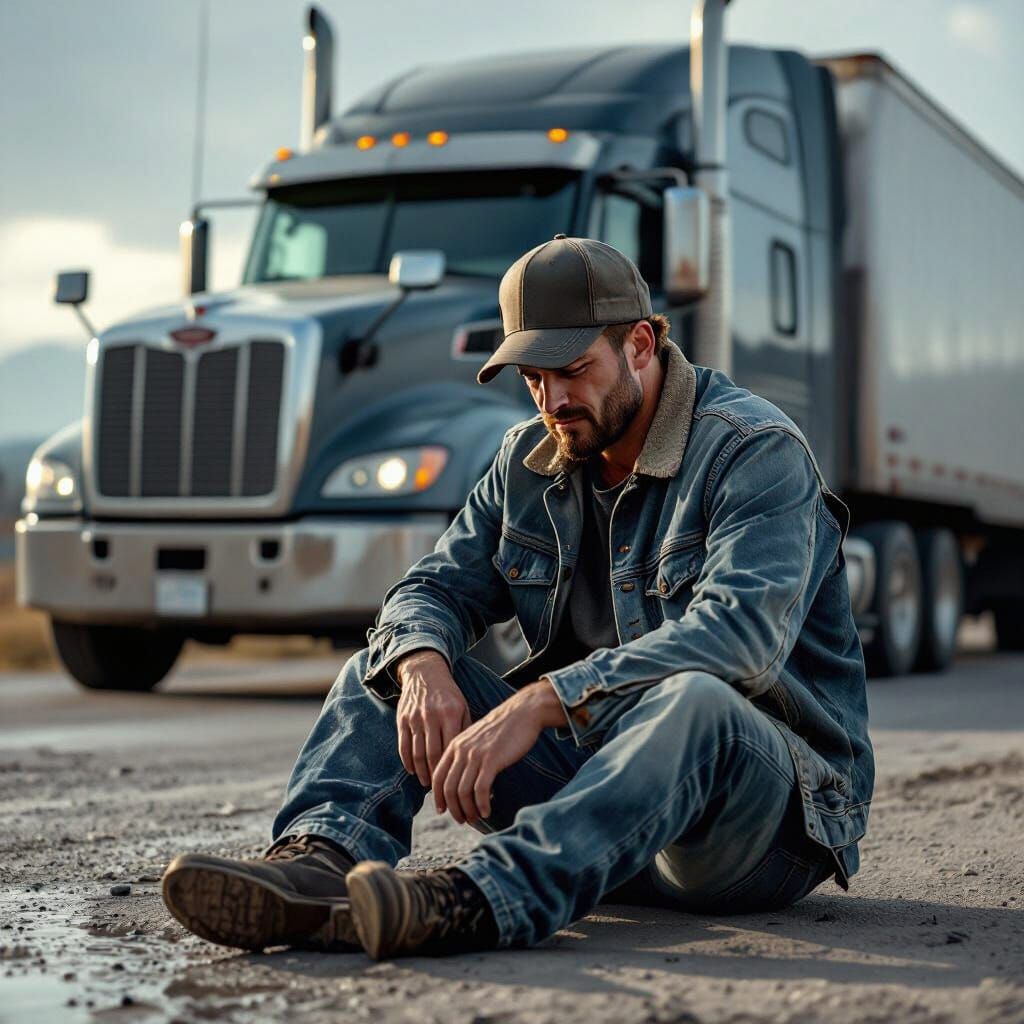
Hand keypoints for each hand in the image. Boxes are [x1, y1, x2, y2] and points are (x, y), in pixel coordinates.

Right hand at [395, 650, 470, 786]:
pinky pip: (403, 746)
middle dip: (436, 775)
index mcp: (452, 713)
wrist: (425, 672)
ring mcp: (416, 718)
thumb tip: (474, 757)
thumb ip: (466, 730)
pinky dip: (407, 761)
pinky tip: (413, 771)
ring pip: (417, 753)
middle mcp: (433, 716)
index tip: (457, 781)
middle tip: (440, 789)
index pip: (452, 748)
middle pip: (433, 754)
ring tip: (427, 784)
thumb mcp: (463, 707)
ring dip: (421, 772)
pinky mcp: (402, 719)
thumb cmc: (448, 694)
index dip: (453, 768)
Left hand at [432, 679, 566, 824]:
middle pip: (448, 788)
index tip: (443, 810)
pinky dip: (481, 805)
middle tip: (461, 820)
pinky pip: (480, 790)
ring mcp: (476, 755)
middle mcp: (461, 751)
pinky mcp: (492, 760)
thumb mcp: (477, 738)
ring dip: (468, 810)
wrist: (522, 712)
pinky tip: (487, 811)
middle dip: (453, 808)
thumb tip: (463, 778)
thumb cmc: (503, 727)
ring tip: (476, 819)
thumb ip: (466, 753)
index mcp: (455, 745)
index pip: (438, 776)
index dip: (438, 797)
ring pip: (463, 792)